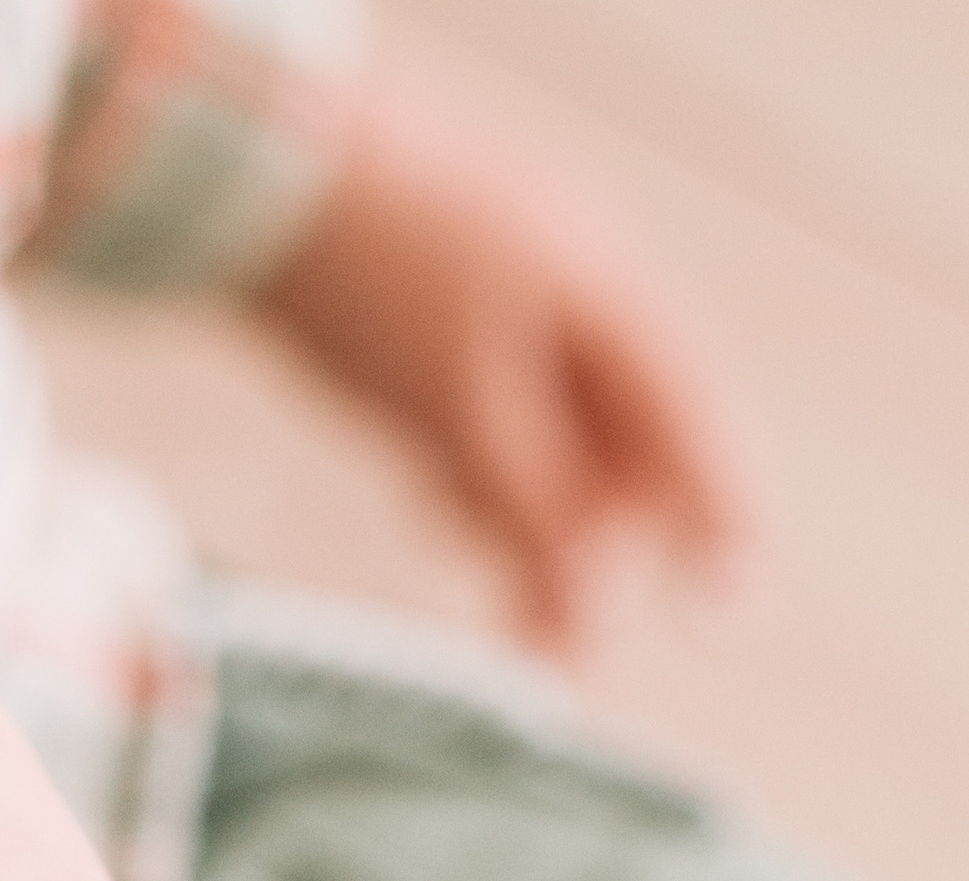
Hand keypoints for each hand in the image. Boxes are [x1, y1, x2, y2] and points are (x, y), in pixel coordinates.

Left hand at [257, 80, 748, 647]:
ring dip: (520, 505)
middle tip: (544, 631)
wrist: (252, 160)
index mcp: (604, 296)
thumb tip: (589, 620)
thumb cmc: (375, 280)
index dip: (711, 515)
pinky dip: (473, 458)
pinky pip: (487, 395)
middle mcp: (572, 282)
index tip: (716, 607)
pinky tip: (430, 496)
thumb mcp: (464, 418)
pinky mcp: (439, 292)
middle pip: (616, 435)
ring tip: (471, 555)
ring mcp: (505, 280)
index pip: (685, 421)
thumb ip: (534, 521)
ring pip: (547, 423)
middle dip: (589, 535)